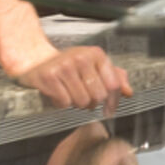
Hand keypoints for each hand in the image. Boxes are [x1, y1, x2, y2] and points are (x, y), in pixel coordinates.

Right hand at [10, 45, 132, 109]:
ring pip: (81, 101)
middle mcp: (81, 58)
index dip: (113, 101)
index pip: (113, 84)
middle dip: (91, 103)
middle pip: (98, 96)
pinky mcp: (49, 76)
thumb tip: (128, 92)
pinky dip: (61, 103)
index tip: (109, 110)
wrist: (36, 60)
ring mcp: (64, 66)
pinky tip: (58, 94)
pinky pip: (64, 102)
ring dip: (75, 103)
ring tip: (70, 94)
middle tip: (83, 97)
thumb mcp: (93, 66)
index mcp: (96, 54)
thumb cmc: (68, 65)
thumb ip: (114, 77)